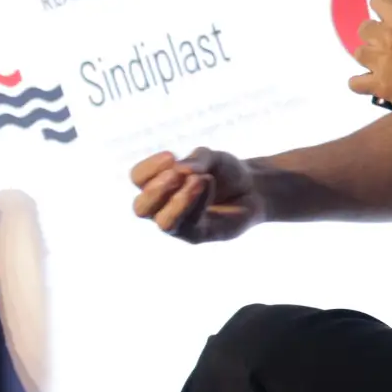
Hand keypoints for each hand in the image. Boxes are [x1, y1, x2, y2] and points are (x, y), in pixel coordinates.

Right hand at [130, 148, 264, 242]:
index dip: (149, 168)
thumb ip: (197, 160)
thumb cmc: (225, 172)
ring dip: (179, 200)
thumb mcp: (213, 158)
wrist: (254, 189)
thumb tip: (180, 169)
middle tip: (177, 174)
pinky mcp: (196, 236)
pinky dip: (197, 202)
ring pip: (163, 222)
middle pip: (140, 208)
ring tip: (200, 179)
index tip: (171, 156)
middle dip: (156, 190)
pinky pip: (188, 226)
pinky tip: (208, 185)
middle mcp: (162, 208)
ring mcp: (178, 224)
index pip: (138, 179)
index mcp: (157, 185)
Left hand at [347, 0, 391, 121]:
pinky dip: (362, 83)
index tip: (390, 15)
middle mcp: (388, 37)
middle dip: (376, 34)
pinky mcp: (381, 87)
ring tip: (385, 64)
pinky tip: (373, 83)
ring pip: (358, 53)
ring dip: (370, 57)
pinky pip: (355, 83)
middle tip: (391, 44)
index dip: (384, 8)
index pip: (378, 1)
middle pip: (364, 28)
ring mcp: (381, 63)